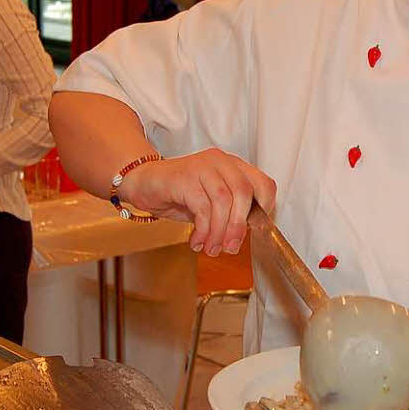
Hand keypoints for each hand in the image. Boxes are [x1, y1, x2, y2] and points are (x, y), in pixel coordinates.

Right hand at [119, 148, 275, 256]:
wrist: (143, 183)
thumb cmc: (179, 193)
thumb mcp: (211, 203)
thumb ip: (229, 212)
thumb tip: (243, 234)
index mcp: (233, 166)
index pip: (264, 184)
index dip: (264, 208)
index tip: (253, 230)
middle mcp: (221, 162)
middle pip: (244, 193)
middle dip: (238, 226)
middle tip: (231, 247)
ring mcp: (202, 167)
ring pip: (223, 201)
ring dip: (219, 231)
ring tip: (211, 247)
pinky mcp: (184, 177)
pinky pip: (202, 207)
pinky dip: (202, 230)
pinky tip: (196, 240)